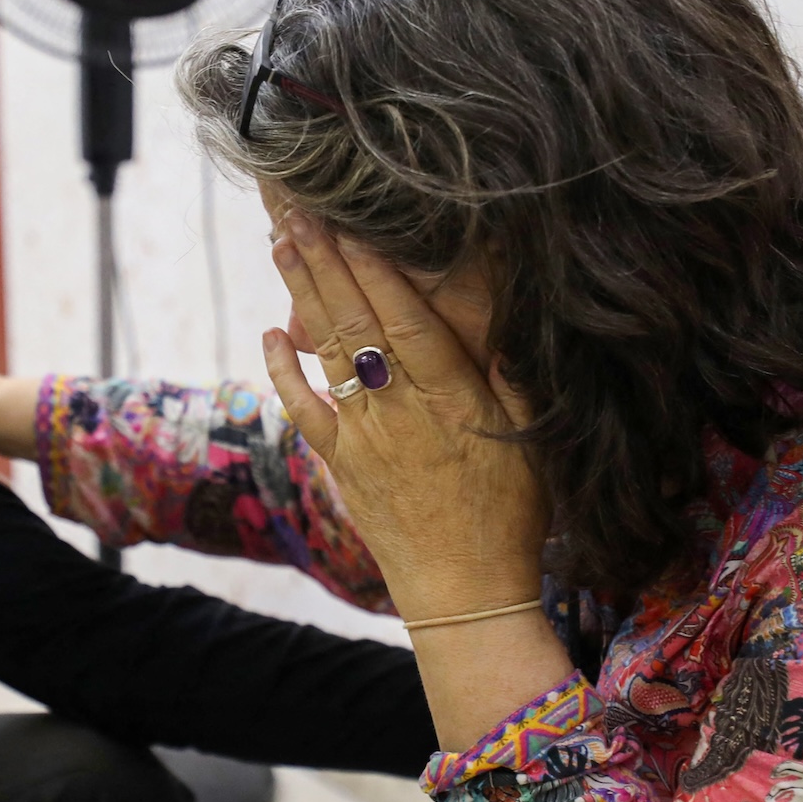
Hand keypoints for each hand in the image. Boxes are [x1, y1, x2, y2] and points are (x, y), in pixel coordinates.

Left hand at [260, 213, 548, 617]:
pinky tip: (270, 336)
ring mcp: (364, 437)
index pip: (409, 321)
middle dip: (326, 262)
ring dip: (302, 296)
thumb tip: (502, 312)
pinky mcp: (342, 464)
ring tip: (282, 245)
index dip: (378, 270)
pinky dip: (283, 372)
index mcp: (453, 401)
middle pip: (357, 323)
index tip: (353, 223)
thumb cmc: (511, 514)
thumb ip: (513, 375)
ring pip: (327, 354)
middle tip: (298, 210)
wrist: (465, 591)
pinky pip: (305, 411)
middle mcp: (401, 412)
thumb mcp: (532, 439)